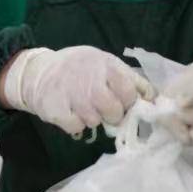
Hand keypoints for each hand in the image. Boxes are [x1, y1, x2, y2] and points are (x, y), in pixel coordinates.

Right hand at [0, 46, 152, 137]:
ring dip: (91, 118)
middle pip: (114, 111)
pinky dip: (75, 124)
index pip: (129, 91)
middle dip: (111, 114)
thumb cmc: (78, 68)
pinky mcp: (56, 110)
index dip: (128, 101)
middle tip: (101, 107)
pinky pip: (77, 128)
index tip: (121, 101)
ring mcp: (72, 96)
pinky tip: (69, 112)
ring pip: (95, 122)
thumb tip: (154, 98)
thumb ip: (129, 79)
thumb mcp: (105, 63)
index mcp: (105, 65)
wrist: (37, 72)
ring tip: (82, 106)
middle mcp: (89, 79)